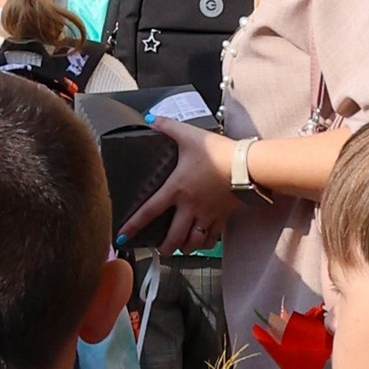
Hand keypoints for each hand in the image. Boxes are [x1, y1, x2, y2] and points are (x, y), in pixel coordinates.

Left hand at [120, 122, 239, 249]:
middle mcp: (190, 207)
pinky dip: (204, 244)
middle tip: (160, 250)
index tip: (120, 238)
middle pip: (173, 237)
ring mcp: (207, 215)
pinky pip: (211, 238)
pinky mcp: (222, 217)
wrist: (247, 165)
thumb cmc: (218, 151)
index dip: (133, 226)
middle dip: (165, 248)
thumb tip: (150, 118)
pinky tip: (200, 242)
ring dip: (184, 249)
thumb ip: (168, 126)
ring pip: (192, 242)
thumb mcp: (190, 135)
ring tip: (179, 249)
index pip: (150, 211)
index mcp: (177, 189)